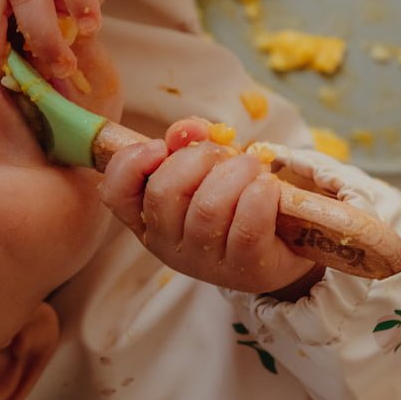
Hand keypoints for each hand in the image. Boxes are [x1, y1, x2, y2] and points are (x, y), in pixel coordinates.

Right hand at [99, 118, 317, 293]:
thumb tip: (185, 131)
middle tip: (225, 154)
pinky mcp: (244, 269)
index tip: (160, 145)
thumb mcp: (207, 168)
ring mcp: (204, 262)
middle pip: (164, 192)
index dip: (131, 163)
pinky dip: (260, 196)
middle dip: (198, 158)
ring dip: (236, 172)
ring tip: (254, 167)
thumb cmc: (236, 200)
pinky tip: (268, 186)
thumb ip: (189, 144)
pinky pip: (247, 227)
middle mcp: (168, 246)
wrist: (284, 243)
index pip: (117, 195)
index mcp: (149, 220)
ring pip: (208, 207)